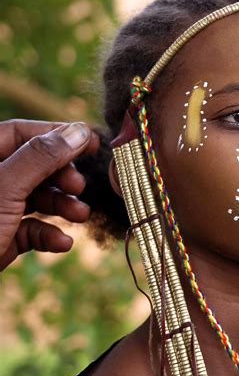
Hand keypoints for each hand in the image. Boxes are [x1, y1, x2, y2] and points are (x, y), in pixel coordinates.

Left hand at [0, 120, 98, 270]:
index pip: (21, 133)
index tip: (92, 143)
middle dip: (61, 177)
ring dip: (61, 207)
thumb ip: (41, 157)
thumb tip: (77, 132)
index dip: (58, 135)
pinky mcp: (0, 238)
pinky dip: (48, 235)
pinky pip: (29, 229)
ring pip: (35, 199)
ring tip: (80, 216)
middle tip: (79, 186)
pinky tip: (62, 244)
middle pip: (33, 166)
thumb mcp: (6, 187)